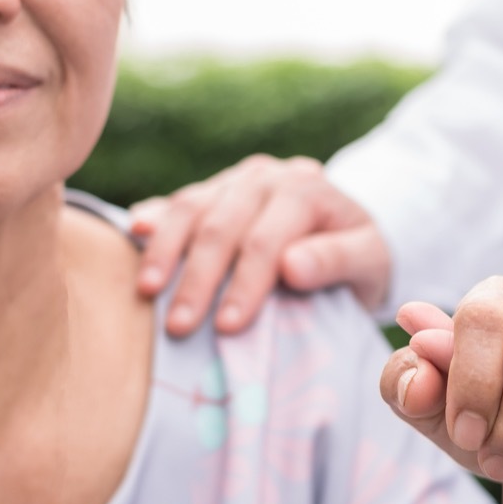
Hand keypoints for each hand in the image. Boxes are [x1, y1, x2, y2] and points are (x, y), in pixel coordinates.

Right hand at [129, 154, 390, 336]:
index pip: (266, 240)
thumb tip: (292, 266)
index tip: (228, 326)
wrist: (349, 229)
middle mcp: (265, 177)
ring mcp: (234, 180)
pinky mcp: (211, 191)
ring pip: (190, 208)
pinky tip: (132, 235)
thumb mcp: (370, 261)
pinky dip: (153, 220)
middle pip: (222, 225)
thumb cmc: (360, 256)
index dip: (245, 284)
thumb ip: (338, 260)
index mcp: (305, 190)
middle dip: (198, 278)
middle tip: (179, 326)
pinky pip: (176, 202)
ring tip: (146, 291)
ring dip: (165, 250)